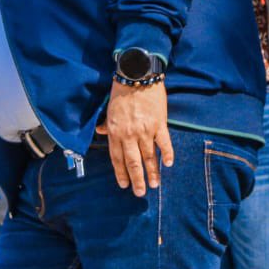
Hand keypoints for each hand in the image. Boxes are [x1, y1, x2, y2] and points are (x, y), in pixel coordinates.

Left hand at [96, 80, 174, 196]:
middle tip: (140, 193)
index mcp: (115, 131)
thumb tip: (100, 132)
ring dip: (152, 172)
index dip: (120, 173)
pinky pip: (164, 143)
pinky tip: (168, 164)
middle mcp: (129, 133)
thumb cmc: (121, 91)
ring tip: (154, 185)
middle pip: (132, 161)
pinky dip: (167, 154)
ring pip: (149, 156)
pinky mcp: (159, 123)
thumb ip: (106, 123)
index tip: (124, 185)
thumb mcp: (109, 109)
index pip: (117, 157)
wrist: (137, 75)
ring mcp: (145, 129)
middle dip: (136, 179)